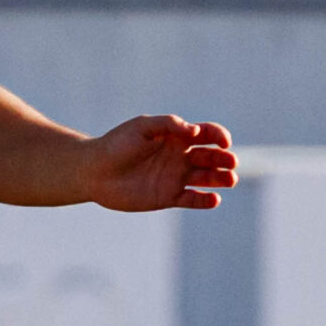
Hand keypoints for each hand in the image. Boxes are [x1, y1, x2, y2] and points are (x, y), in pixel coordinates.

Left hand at [83, 115, 238, 210]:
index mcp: (176, 136)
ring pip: (207, 178)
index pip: (207, 134)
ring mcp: (175, 177)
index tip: (223, 141)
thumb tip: (194, 131)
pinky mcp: (168, 197)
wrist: (94, 171)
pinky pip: (193, 199)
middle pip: (211, 157)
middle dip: (225, 159)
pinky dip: (205, 200)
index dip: (219, 136)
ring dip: (221, 179)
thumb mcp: (142, 127)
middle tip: (231, 162)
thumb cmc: (117, 144)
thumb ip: (168, 125)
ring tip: (230, 180)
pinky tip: (214, 199)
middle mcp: (180, 157)